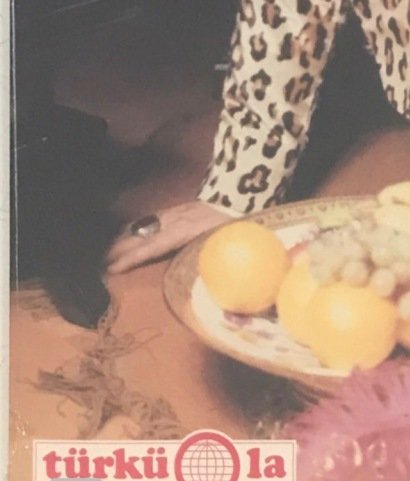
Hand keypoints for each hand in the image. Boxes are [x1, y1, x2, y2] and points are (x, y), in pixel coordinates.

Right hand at [106, 201, 231, 273]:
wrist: (241, 194)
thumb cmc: (235, 223)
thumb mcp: (225, 242)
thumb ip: (213, 262)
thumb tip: (208, 286)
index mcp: (186, 229)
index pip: (153, 245)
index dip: (132, 257)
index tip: (111, 268)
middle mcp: (175, 220)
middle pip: (141, 235)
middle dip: (118, 248)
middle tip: (96, 265)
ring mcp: (175, 213)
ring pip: (142, 225)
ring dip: (122, 238)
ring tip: (104, 252)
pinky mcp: (177, 209)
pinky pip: (149, 219)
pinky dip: (133, 228)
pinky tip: (125, 235)